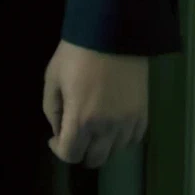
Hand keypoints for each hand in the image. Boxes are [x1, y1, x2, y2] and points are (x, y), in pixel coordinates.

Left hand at [42, 40, 148, 168]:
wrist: (112, 34)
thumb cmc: (76, 55)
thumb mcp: (52, 79)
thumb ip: (51, 110)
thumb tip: (58, 131)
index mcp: (81, 120)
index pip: (70, 155)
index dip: (59, 150)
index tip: (55, 138)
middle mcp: (106, 128)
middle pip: (94, 159)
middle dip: (80, 151)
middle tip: (75, 135)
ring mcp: (127, 123)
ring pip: (114, 152)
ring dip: (101, 146)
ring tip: (94, 128)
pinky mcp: (142, 115)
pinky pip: (132, 140)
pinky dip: (121, 139)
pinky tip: (112, 125)